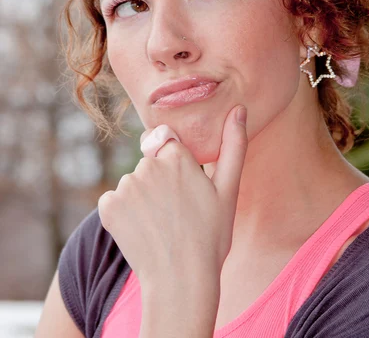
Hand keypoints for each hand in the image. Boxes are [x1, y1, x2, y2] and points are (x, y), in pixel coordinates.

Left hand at [97, 104, 247, 287]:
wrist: (181, 282)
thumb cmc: (210, 236)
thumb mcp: (228, 190)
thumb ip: (233, 145)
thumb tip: (239, 108)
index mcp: (176, 156)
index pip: (168, 145)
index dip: (176, 167)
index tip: (184, 190)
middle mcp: (148, 164)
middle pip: (149, 162)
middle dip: (159, 181)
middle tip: (176, 212)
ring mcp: (125, 186)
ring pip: (133, 183)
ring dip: (142, 198)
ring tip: (160, 224)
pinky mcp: (108, 206)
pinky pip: (114, 200)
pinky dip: (124, 213)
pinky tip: (141, 231)